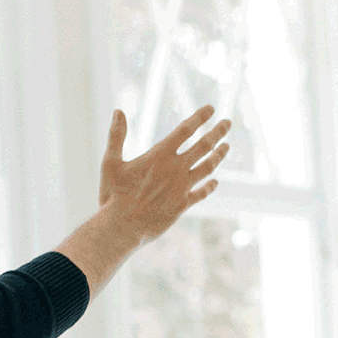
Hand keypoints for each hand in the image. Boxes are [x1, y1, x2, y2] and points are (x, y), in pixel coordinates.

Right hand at [56, 105, 229, 297]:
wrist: (122, 228)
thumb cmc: (113, 196)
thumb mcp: (110, 163)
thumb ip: (116, 136)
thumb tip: (118, 111)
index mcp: (159, 155)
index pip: (185, 130)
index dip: (199, 117)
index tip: (210, 108)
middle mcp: (175, 169)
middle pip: (204, 145)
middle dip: (217, 132)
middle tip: (228, 122)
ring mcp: (182, 187)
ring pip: (208, 167)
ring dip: (219, 155)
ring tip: (227, 147)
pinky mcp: (182, 205)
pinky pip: (202, 193)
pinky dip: (210, 186)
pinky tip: (215, 182)